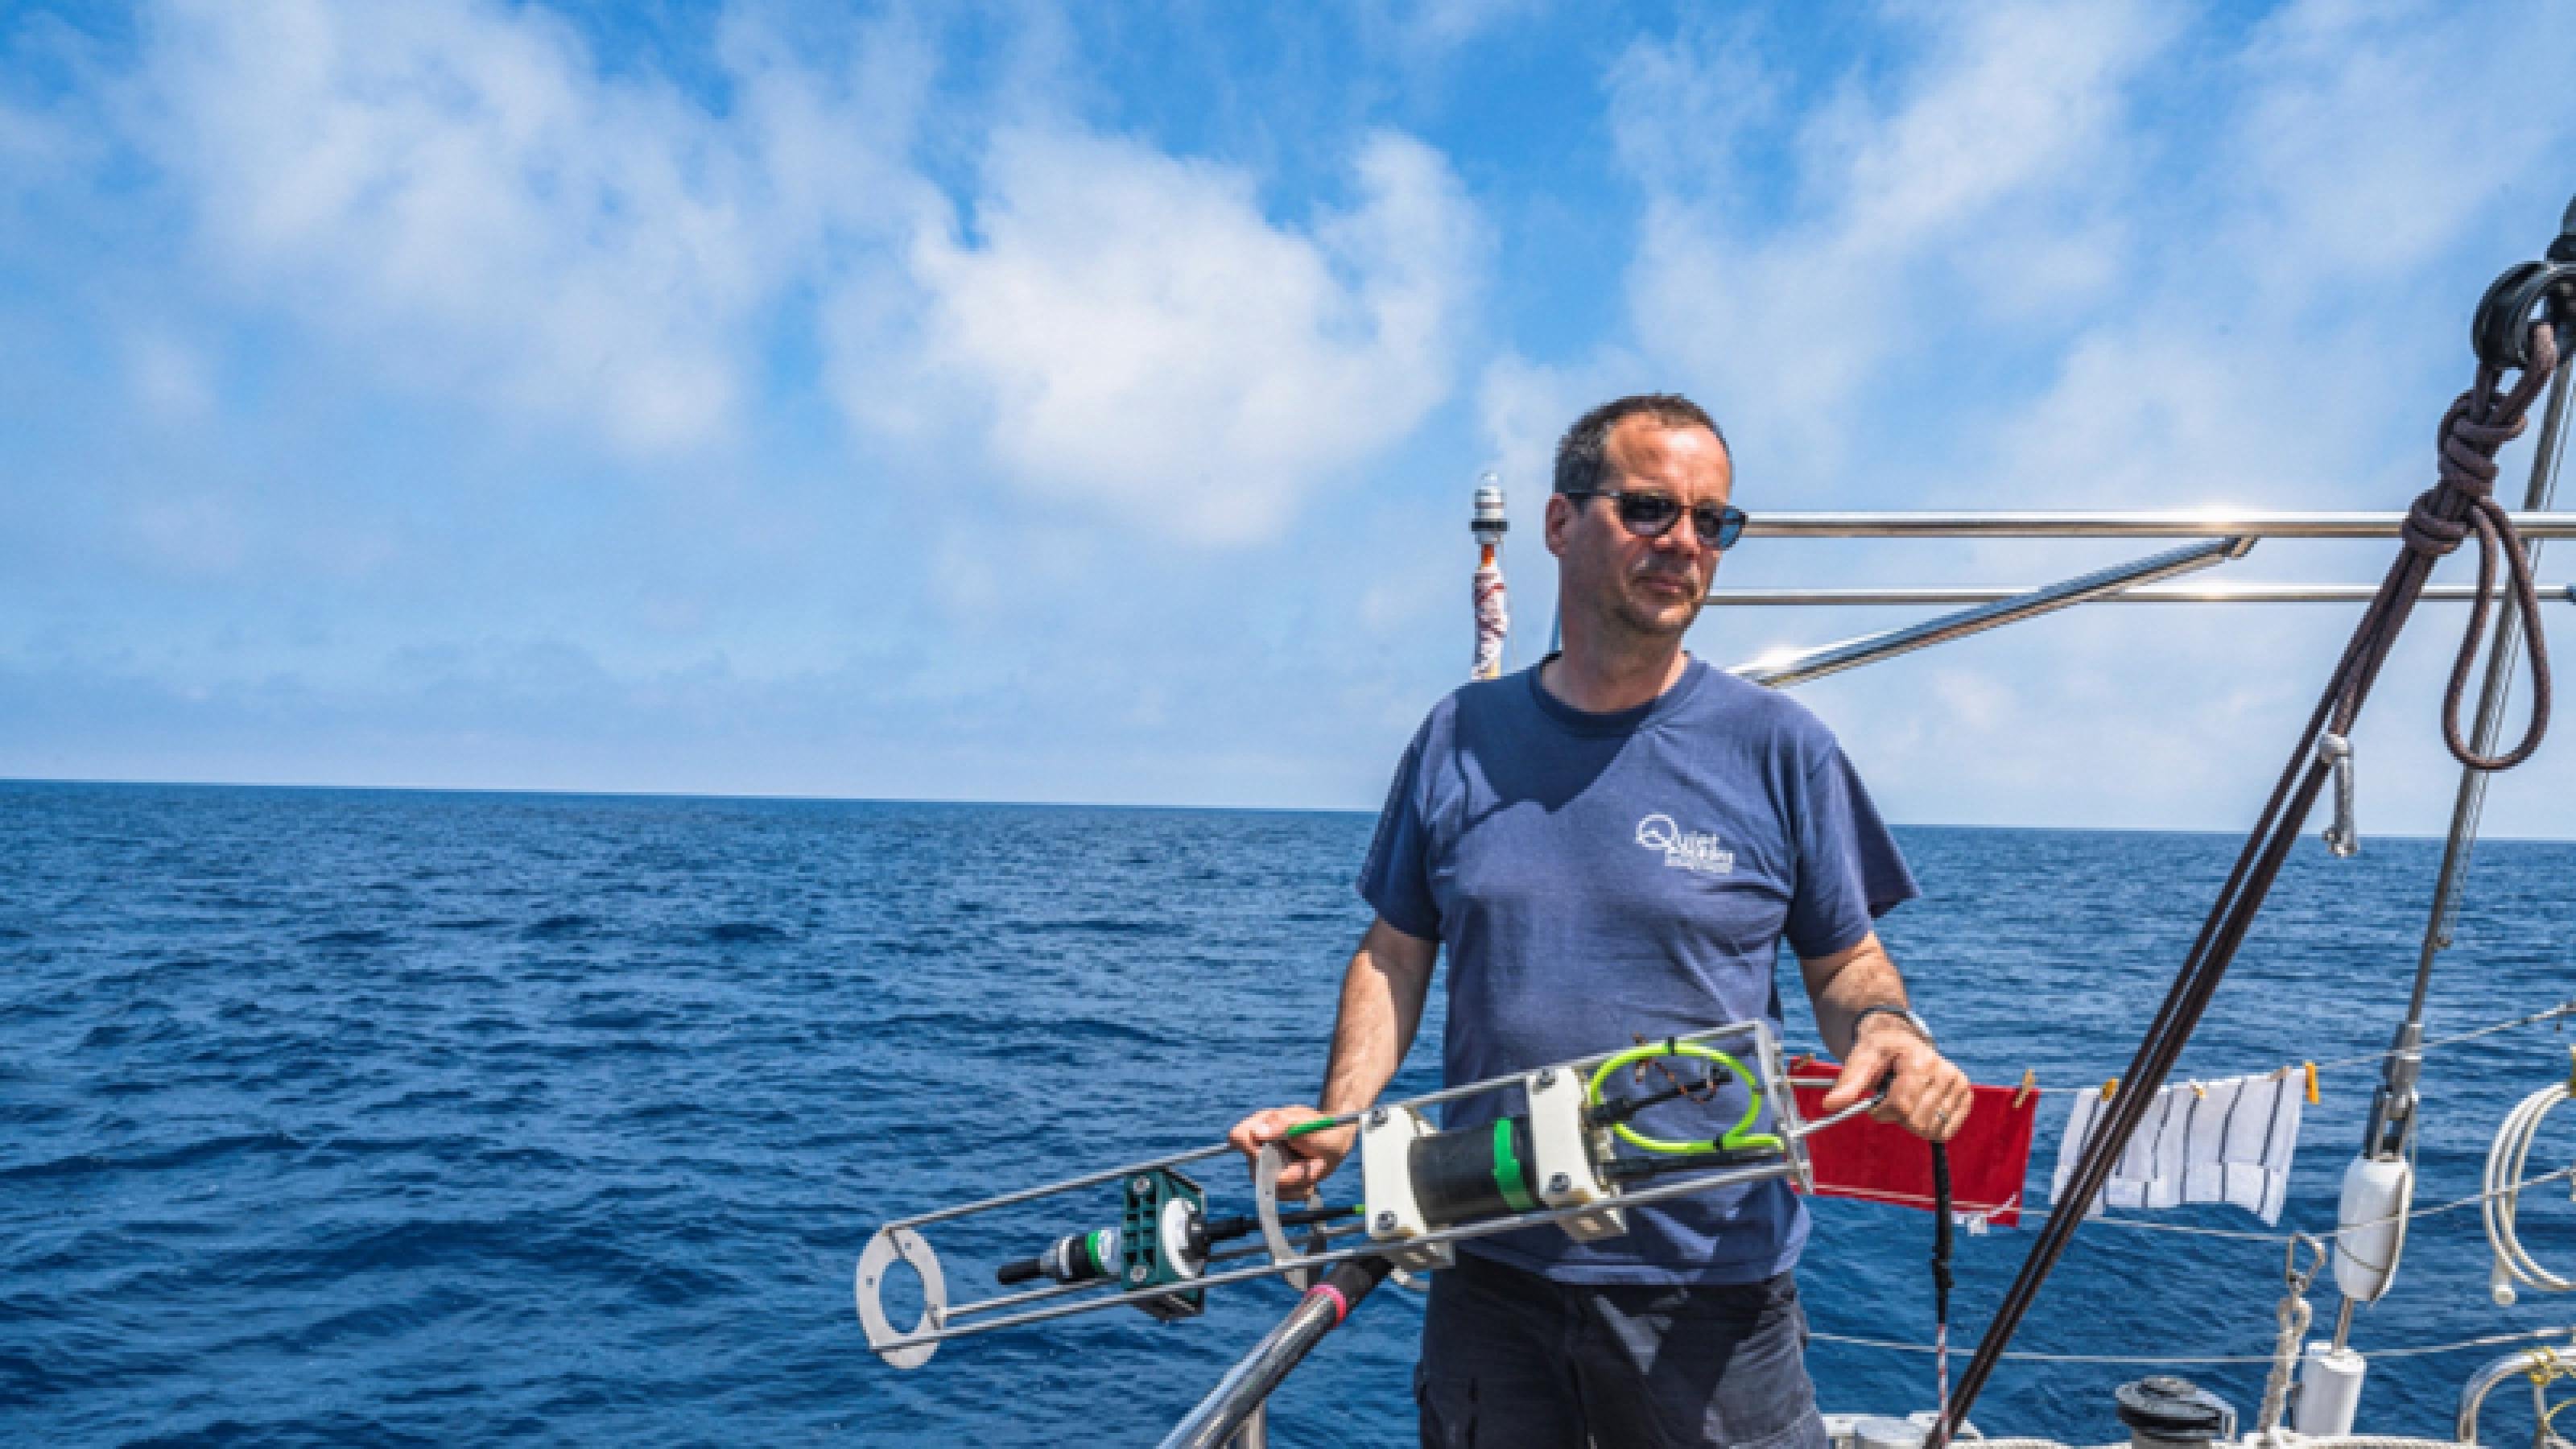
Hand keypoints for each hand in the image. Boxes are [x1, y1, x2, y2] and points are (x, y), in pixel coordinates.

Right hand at [1226, 1104, 1354, 1195]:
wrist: (1335, 1140)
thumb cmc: (1320, 1128)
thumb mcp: (1306, 1124)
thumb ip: (1283, 1126)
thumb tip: (1257, 1134)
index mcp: (1262, 1125)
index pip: (1237, 1136)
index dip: (1247, 1146)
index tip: (1267, 1152)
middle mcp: (1261, 1147)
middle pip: (1256, 1172)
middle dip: (1284, 1174)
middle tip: (1305, 1165)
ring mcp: (1268, 1165)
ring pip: (1272, 1188)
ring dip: (1297, 1183)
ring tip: (1312, 1168)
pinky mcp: (1277, 1180)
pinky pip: (1283, 1194)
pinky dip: (1300, 1189)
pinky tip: (1310, 1176)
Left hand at [1818, 1020, 1971, 1141]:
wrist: (1901, 1039)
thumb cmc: (1879, 1050)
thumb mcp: (1860, 1059)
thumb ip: (1847, 1084)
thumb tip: (1829, 1105)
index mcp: (1919, 1061)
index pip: (1901, 1106)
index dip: (1882, 1112)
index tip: (1876, 1103)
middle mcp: (1944, 1071)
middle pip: (1917, 1121)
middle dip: (1897, 1117)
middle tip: (1892, 1098)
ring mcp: (1958, 1083)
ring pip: (1932, 1130)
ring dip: (1913, 1121)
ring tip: (1907, 1097)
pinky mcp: (1966, 1095)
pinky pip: (1947, 1131)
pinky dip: (1930, 1125)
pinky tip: (1922, 1106)